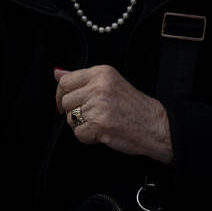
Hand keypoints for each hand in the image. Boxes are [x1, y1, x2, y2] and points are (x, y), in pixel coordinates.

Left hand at [55, 66, 172, 162]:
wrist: (155, 125)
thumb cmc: (133, 106)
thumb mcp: (109, 83)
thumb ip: (82, 79)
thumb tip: (56, 73)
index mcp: (101, 73)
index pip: (65, 82)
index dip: (61, 95)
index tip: (66, 103)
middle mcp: (99, 87)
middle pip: (65, 101)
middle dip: (74, 112)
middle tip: (92, 115)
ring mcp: (98, 106)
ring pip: (70, 119)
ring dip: (82, 126)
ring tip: (101, 123)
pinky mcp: (99, 125)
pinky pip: (78, 134)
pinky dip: (88, 137)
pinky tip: (103, 132)